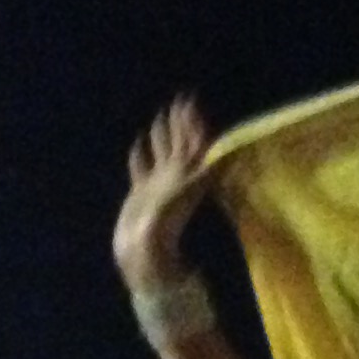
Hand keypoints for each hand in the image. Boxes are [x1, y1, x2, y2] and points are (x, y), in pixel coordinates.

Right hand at [113, 95, 213, 286]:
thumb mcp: (183, 202)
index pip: (194, 146)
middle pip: (180, 145)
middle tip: (182, 99)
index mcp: (186, 180)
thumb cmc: (162, 235)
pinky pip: (140, 169)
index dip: (194, 126)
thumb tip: (220, 160)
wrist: (143, 259)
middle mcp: (174, 180)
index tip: (192, 104)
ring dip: (163, 133)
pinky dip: (140, 155)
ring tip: (162, 115)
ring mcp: (157, 186)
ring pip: (161, 153)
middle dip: (181, 122)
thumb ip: (199, 179)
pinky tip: (138, 144)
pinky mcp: (140, 194)